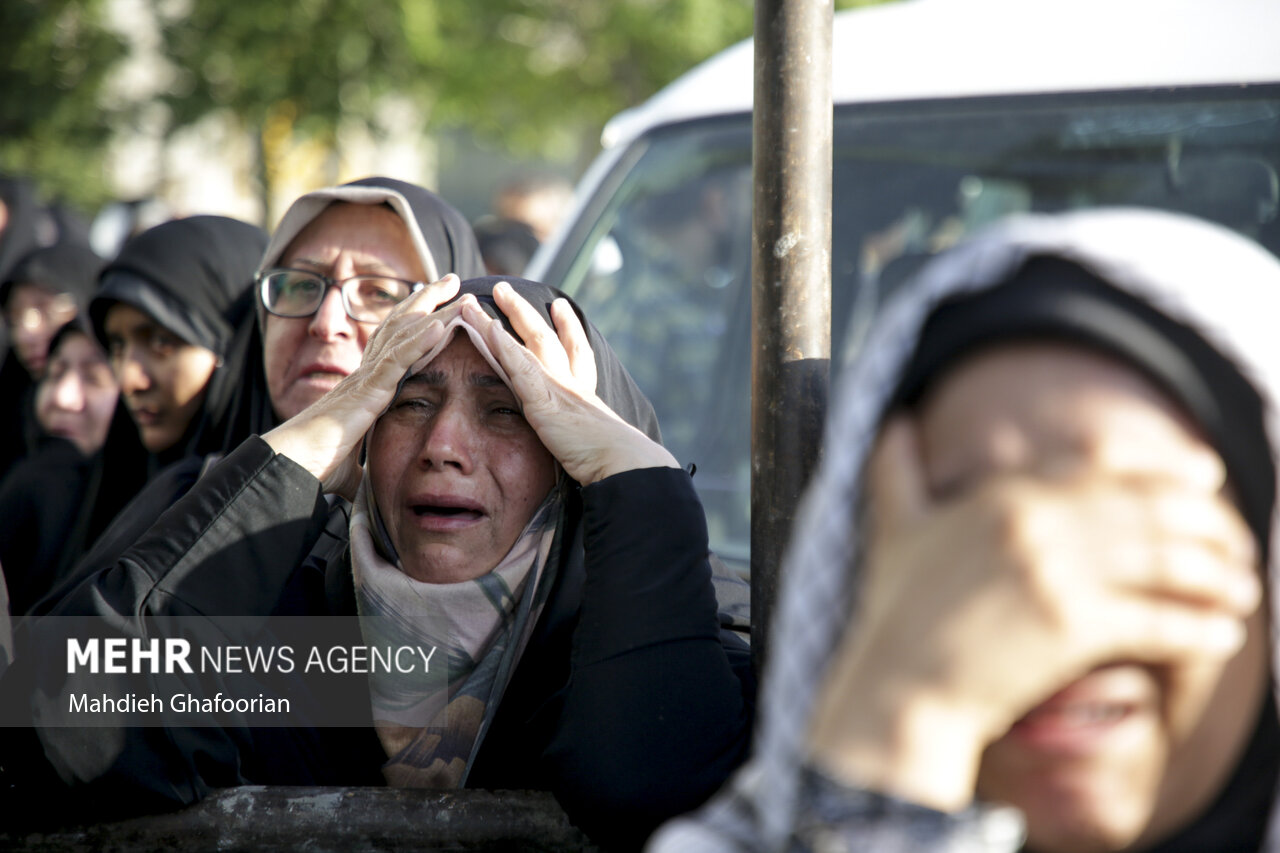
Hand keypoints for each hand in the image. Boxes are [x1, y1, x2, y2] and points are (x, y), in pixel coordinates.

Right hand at [263, 274, 461, 498]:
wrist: (288, 471)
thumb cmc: (313, 469)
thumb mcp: (353, 468)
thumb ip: (367, 469)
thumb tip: (378, 485)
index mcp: (365, 389)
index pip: (396, 346)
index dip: (418, 324)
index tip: (441, 308)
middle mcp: (365, 376)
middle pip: (400, 326)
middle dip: (427, 300)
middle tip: (453, 279)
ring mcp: (364, 381)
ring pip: (403, 335)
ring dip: (432, 310)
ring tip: (458, 290)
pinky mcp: (365, 393)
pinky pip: (397, 360)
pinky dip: (420, 340)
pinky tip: (441, 324)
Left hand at [462, 281, 678, 484]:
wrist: (621, 461)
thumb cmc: (611, 459)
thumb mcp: (596, 442)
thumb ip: (586, 435)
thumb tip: (587, 447)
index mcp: (585, 393)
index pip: (576, 352)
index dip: (568, 327)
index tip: (561, 306)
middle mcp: (572, 382)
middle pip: (548, 336)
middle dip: (527, 311)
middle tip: (506, 289)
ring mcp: (557, 387)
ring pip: (528, 342)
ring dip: (506, 317)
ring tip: (486, 296)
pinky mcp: (543, 400)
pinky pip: (519, 365)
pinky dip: (504, 345)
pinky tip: (488, 327)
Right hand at [806, 415, 1259, 810]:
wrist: (896, 688)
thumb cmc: (893, 613)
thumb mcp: (891, 527)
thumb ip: (895, 468)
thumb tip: (893, 419)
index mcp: (1003, 493)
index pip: (1106, 465)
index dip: (1168, 470)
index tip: (1209, 479)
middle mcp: (1035, 521)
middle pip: (1150, 508)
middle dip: (1210, 525)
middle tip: (1239, 546)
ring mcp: (1056, 572)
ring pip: (1165, 560)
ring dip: (1218, 576)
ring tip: (1243, 591)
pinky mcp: (1072, 628)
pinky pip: (1159, 619)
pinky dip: (1200, 627)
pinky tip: (1225, 634)